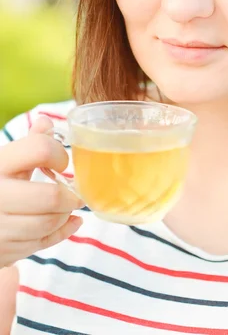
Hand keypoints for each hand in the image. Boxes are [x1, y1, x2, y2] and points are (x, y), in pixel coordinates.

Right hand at [0, 116, 83, 267]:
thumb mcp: (4, 161)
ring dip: (65, 214)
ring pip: (48, 222)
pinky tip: (71, 221)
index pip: (39, 149)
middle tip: (76, 193)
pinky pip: (43, 243)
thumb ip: (27, 144)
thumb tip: (45, 122)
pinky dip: (64, 231)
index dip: (58, 154)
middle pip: (50, 196)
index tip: (61, 162)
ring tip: (68, 206)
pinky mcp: (4, 251)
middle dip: (70, 195)